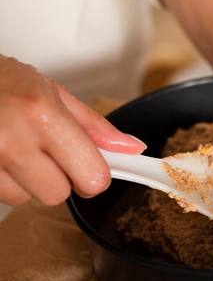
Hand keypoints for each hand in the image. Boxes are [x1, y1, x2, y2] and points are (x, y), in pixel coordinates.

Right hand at [0, 55, 145, 205]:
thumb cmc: (2, 81)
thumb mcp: (54, 93)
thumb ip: (96, 127)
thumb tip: (131, 148)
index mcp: (44, 116)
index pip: (92, 176)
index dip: (95, 176)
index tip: (91, 166)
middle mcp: (13, 140)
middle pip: (59, 195)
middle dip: (62, 180)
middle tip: (50, 154)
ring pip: (29, 200)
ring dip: (31, 182)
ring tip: (20, 149)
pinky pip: (6, 197)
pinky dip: (9, 183)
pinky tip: (4, 156)